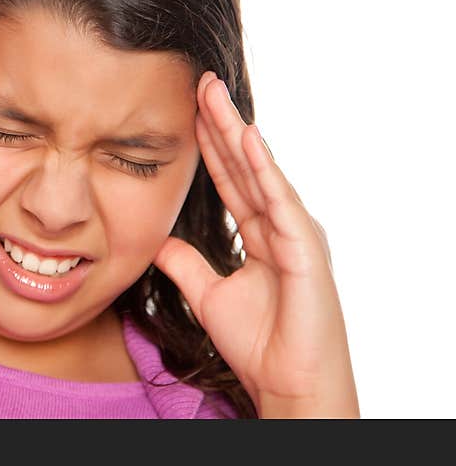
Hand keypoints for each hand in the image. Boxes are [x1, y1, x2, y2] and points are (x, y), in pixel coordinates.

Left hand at [153, 71, 358, 417]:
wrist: (287, 383)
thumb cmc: (260, 343)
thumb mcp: (209, 294)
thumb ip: (186, 265)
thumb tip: (160, 242)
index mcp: (262, 233)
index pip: (230, 178)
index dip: (210, 145)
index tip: (189, 109)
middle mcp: (281, 225)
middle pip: (244, 165)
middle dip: (221, 123)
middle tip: (201, 82)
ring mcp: (295, 232)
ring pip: (259, 172)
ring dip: (236, 131)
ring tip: (215, 94)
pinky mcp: (305, 247)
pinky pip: (278, 200)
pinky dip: (262, 167)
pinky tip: (245, 137)